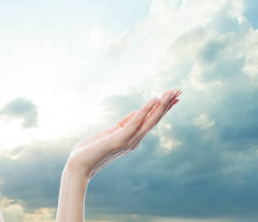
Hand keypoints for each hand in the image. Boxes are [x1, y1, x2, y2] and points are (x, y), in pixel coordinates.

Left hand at [64, 89, 180, 179]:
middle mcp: (134, 140)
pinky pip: (135, 123)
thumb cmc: (91, 150)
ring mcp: (128, 141)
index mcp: (132, 138)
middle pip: (155, 119)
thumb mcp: (109, 133)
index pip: (151, 121)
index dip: (163, 108)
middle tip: (179, 90)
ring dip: (161, 106)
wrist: (78, 166)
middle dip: (167, 105)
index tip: (174, 96)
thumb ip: (124, 124)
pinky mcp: (119, 140)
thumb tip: (138, 112)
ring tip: (170, 93)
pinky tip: (153, 101)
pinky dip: (145, 111)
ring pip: (149, 120)